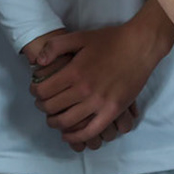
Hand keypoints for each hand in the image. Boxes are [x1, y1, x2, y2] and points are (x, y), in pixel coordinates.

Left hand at [26, 23, 164, 150]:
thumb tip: (38, 61)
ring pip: (68, 122)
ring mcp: (100, 103)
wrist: (139, 47)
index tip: (35, 90)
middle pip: (53, 107)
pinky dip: (76, 136)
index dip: (35, 91)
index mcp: (74, 71)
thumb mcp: (79, 37)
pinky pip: (91, 131)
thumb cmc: (109, 40)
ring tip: (53, 119)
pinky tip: (69, 135)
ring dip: (55, 123)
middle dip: (42, 107)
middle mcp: (84, 90)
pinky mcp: (113, 111)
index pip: (44, 90)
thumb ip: (55, 46)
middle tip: (42, 104)